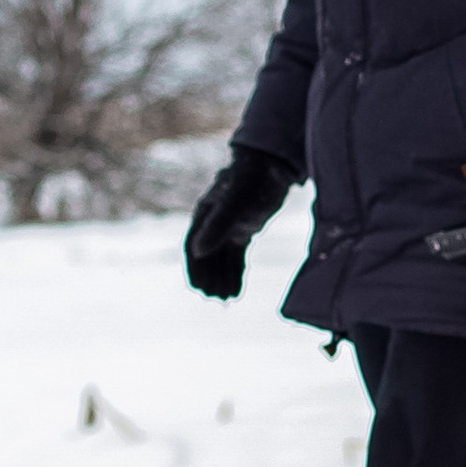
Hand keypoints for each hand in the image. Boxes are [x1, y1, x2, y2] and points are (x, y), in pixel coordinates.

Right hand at [183, 146, 296, 298]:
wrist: (272, 167)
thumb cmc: (251, 181)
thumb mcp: (234, 203)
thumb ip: (217, 226)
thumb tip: (198, 252)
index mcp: (204, 215)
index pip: (193, 246)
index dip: (194, 269)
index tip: (198, 289)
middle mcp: (213, 223)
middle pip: (206, 257)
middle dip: (210, 278)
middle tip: (215, 299)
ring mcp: (229, 227)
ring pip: (221, 259)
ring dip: (222, 279)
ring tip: (226, 299)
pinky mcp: (244, 230)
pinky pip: (236, 256)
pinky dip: (235, 273)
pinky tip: (237, 289)